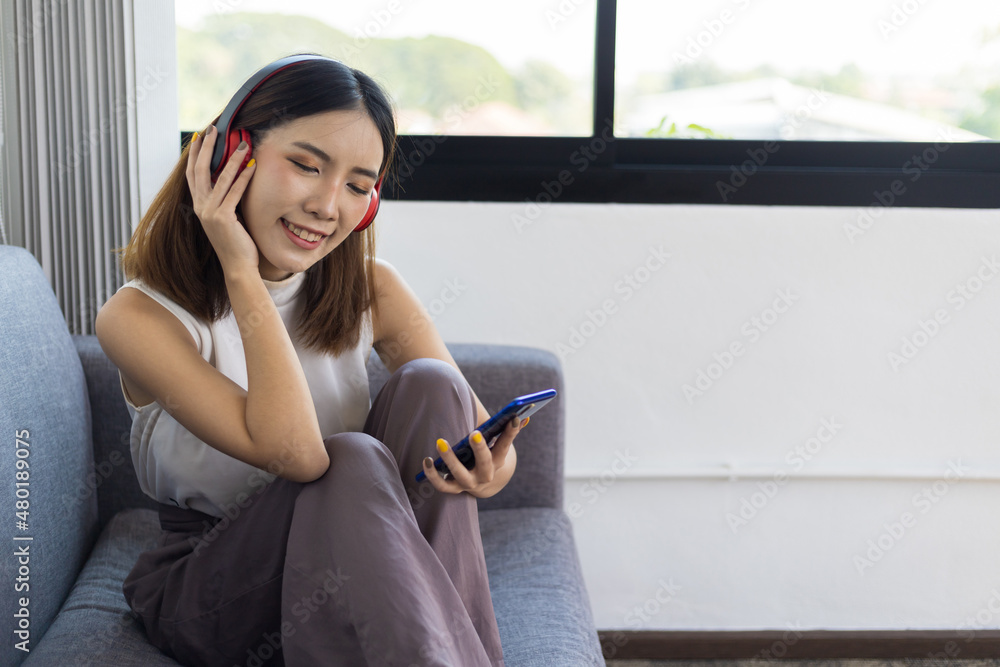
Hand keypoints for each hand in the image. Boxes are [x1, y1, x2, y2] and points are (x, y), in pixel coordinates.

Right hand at [185, 125, 259, 275]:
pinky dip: (244, 176)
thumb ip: (224, 201)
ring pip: (219, 178)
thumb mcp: (226, 218)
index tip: (199, 137)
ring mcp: (210, 212)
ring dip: (231, 158)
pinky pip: (235, 191)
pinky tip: (252, 164)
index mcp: (199, 206)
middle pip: (200, 170)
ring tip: (242, 143)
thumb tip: (231, 182)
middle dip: (206, 147)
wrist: (238, 267)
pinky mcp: (223, 218)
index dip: (194, 155)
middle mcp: (201, 207)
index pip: (192, 175)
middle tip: (213, 129)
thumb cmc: (236, 243)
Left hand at [421, 416, 527, 497]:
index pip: (505, 445)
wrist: (482, 483)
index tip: (514, 417)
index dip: (511, 433)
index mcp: (498, 460)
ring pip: (460, 474)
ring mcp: (469, 483)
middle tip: (475, 433)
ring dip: (450, 459)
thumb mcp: (499, 444)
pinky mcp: (454, 488)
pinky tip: (426, 460)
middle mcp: (485, 474)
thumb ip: (509, 430)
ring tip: (440, 442)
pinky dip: (433, 475)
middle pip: (484, 462)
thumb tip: (525, 415)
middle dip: (480, 448)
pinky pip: (442, 485)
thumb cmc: (489, 454)